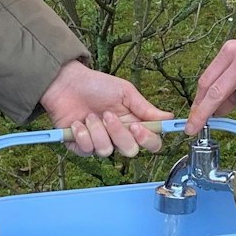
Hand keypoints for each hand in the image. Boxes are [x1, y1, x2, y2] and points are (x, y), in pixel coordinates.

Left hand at [42, 61, 174, 156]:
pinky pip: (87, 150)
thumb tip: (169, 118)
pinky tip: (77, 122)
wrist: (67, 84)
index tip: (137, 126)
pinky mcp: (81, 147)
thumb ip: (146, 108)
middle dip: (118, 133)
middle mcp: (119, 136)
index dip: (147, 139)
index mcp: (134, 124)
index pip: (151, 142)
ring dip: (97, 131)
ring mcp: (100, 143)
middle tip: (107, 115)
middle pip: (130, 151)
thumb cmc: (96, 85)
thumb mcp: (125, 92)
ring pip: (107, 151)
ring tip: (89, 115)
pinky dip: (81, 134)